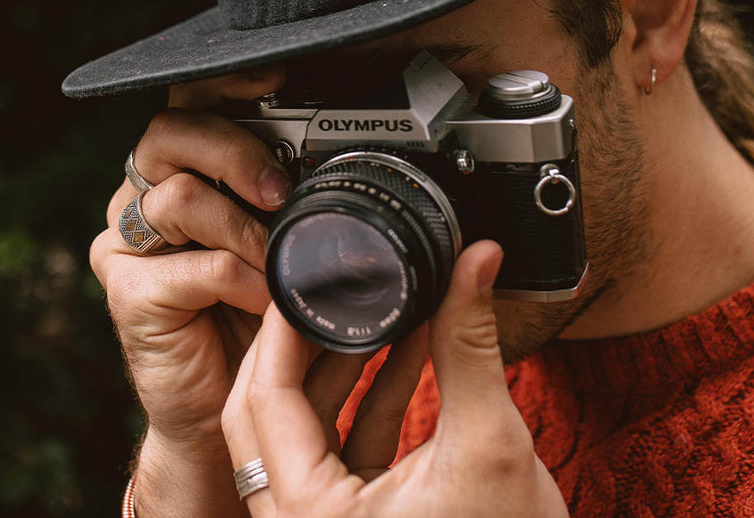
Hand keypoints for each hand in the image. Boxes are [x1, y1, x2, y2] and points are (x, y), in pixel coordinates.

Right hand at [89, 69, 291, 517]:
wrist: (226, 408)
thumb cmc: (260, 315)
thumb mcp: (284, 241)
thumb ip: (293, 198)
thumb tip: (347, 158)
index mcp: (182, 170)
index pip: (192, 105)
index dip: (227, 84)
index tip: (276, 77)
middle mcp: (145, 197)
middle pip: (170, 131)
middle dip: (235, 150)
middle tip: (279, 188)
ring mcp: (129, 244)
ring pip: (179, 194)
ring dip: (244, 227)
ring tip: (280, 261)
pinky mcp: (127, 292)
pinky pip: (191, 265)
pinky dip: (241, 280)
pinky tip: (265, 301)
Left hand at [222, 240, 569, 517]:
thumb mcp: (490, 440)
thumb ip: (470, 344)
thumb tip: (476, 260)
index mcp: (312, 517)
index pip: (265, 400)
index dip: (280, 330)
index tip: (300, 276)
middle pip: (263, 412)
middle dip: (297, 342)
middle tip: (323, 286)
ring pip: (301, 426)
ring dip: (336, 363)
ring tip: (370, 303)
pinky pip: (341, 443)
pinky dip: (367, 394)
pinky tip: (403, 345)